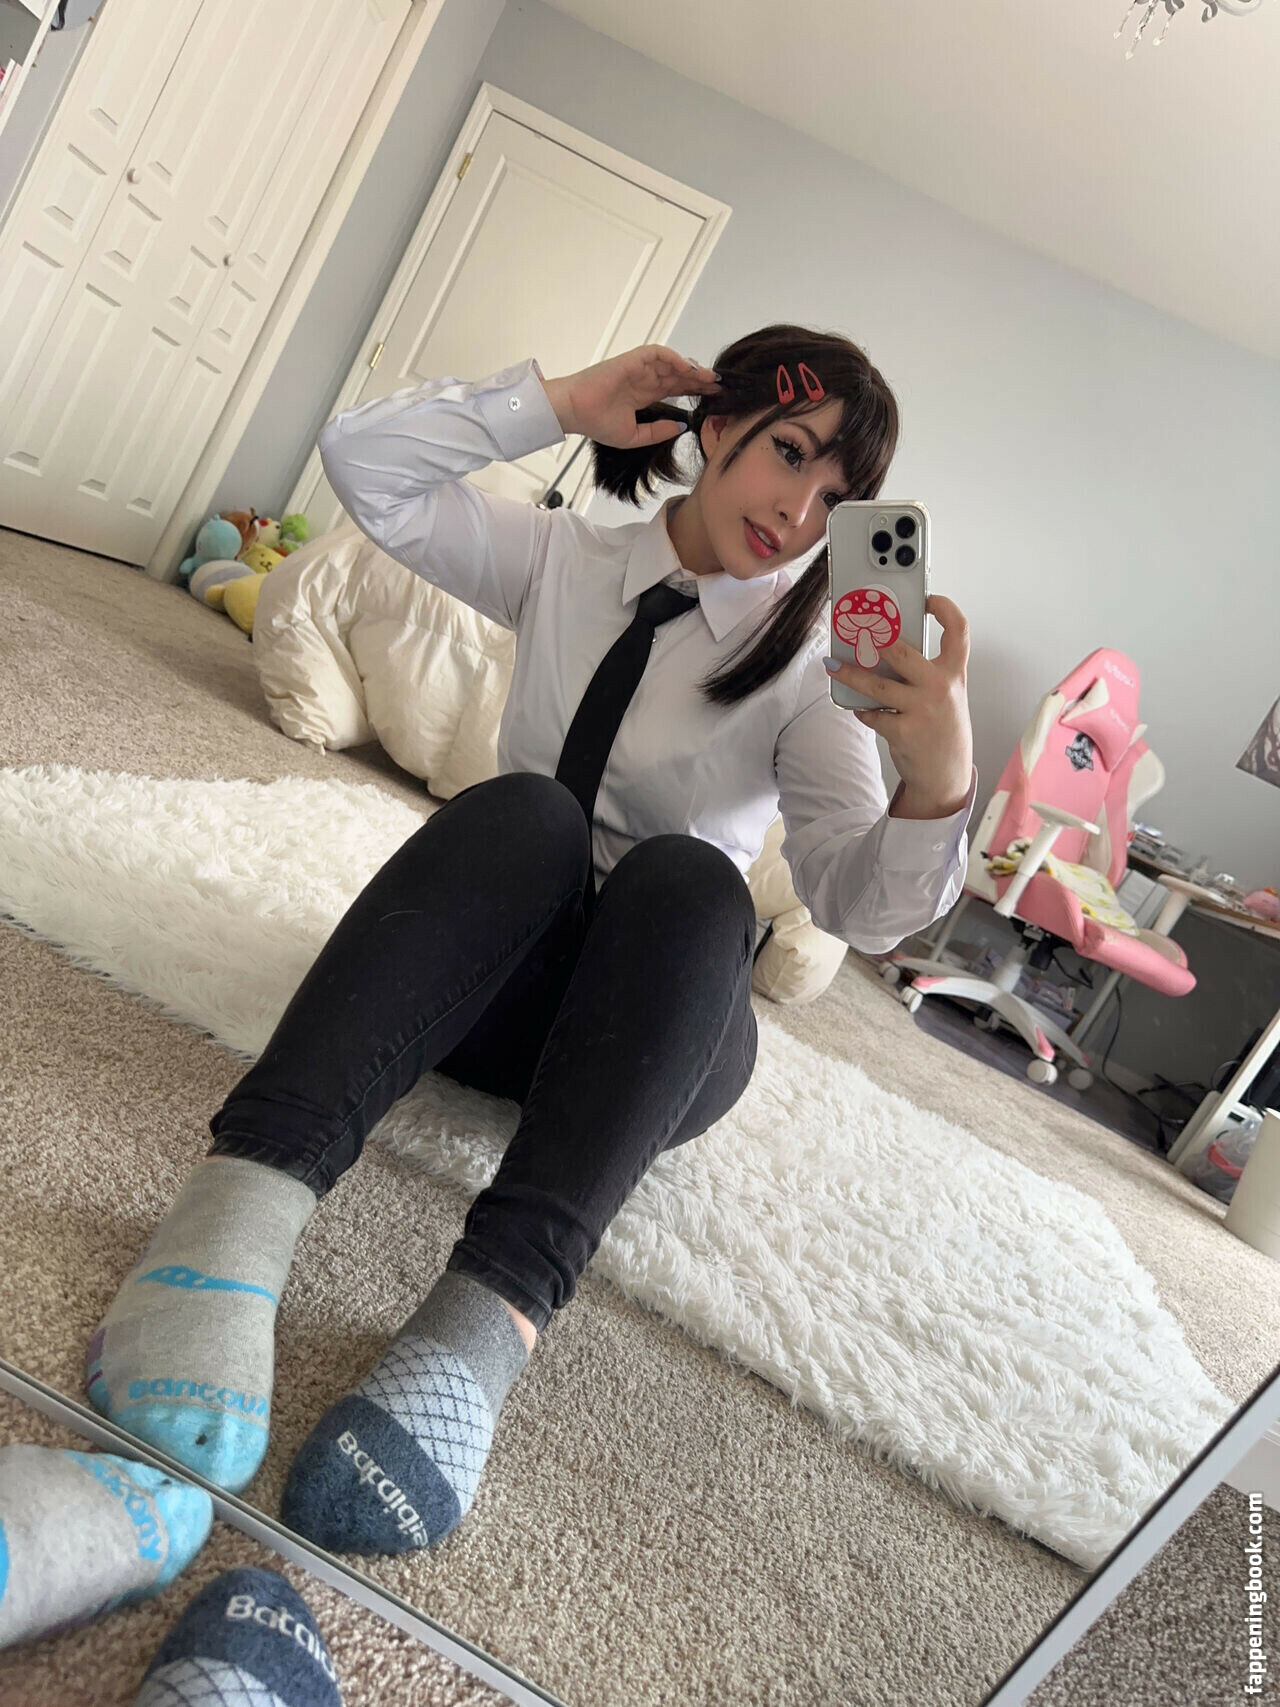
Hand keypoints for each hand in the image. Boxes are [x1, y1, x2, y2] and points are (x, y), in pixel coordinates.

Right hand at [539, 345, 721, 448]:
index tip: (716, 398)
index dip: (697, 391)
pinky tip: (689, 370)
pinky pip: (658, 354)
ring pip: (674, 364)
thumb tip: (683, 426)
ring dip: (693, 370)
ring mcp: (640, 368)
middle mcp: (645, 379)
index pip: (678, 389)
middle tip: (722, 388)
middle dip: (702, 381)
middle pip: (680, 376)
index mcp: (645, 395)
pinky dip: (675, 359)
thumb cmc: (598, 423)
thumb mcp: (635, 436)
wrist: (575, 412)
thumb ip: (659, 431)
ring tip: (711, 379)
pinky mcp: (632, 360)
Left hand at [827, 594, 973, 818]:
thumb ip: (926, 672)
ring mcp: (923, 709)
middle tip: (857, 630)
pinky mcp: (904, 731)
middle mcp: (942, 688)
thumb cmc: (942, 728)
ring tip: (832, 666)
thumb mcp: (946, 695)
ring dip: (850, 674)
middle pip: (903, 652)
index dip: (945, 608)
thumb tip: (885, 649)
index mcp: (955, 673)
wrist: (946, 776)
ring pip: (877, 685)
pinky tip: (859, 709)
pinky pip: (873, 713)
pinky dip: (863, 711)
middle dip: (875, 640)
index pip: (959, 630)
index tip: (926, 598)